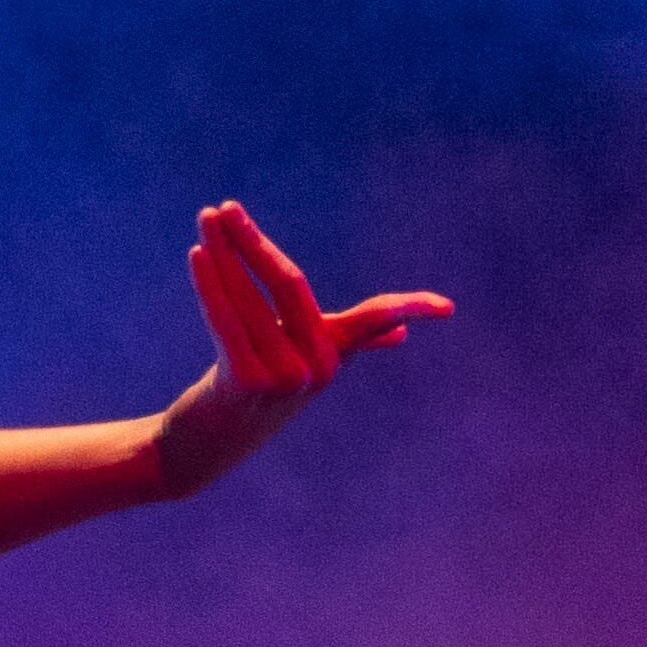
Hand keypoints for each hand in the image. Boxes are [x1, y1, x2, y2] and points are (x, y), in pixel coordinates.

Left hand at [153, 200, 450, 497]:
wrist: (211, 440)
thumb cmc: (261, 384)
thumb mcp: (305, 357)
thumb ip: (352, 340)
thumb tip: (402, 332)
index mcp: (334, 354)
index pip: (375, 320)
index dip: (409, 309)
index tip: (447, 308)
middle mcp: (317, 368)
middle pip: (290, 286)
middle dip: (255, 243)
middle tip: (225, 207)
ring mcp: (285, 380)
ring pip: (248, 300)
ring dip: (223, 253)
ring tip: (206, 219)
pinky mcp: (247, 384)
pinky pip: (226, 322)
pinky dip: (211, 285)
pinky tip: (198, 254)